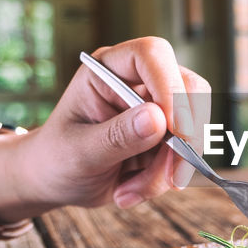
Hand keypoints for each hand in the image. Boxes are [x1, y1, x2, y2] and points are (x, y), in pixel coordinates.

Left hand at [0, 37, 211, 213]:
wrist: (55, 181)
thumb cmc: (56, 157)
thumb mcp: (79, 151)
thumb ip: (117, 135)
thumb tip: (158, 119)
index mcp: (108, 70)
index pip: (151, 55)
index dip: (169, 86)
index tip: (175, 128)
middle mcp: (138, 82)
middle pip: (188, 88)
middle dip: (184, 136)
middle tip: (169, 173)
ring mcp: (157, 108)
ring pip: (192, 129)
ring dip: (168, 168)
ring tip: (129, 191)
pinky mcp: (166, 136)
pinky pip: (185, 155)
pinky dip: (164, 179)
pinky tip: (130, 190)